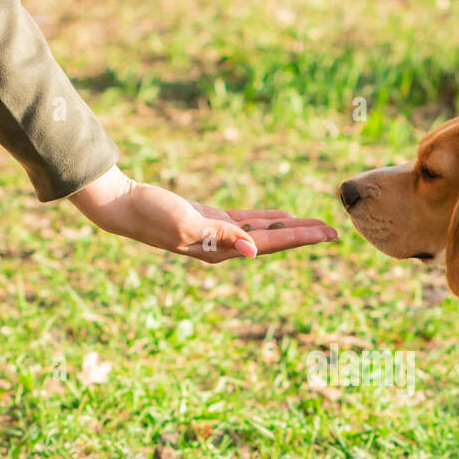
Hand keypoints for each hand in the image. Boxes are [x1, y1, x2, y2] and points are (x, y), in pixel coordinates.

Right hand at [69, 166, 337, 262]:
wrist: (124, 207)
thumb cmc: (152, 214)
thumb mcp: (188, 223)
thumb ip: (222, 236)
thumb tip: (255, 250)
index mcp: (223, 248)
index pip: (272, 243)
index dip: (301, 238)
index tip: (327, 235)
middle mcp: (226, 246)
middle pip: (275, 240)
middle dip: (304, 236)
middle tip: (334, 232)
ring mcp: (219, 233)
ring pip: (265, 230)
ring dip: (290, 228)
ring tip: (316, 226)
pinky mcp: (211, 219)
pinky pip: (248, 220)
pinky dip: (268, 219)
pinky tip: (282, 217)